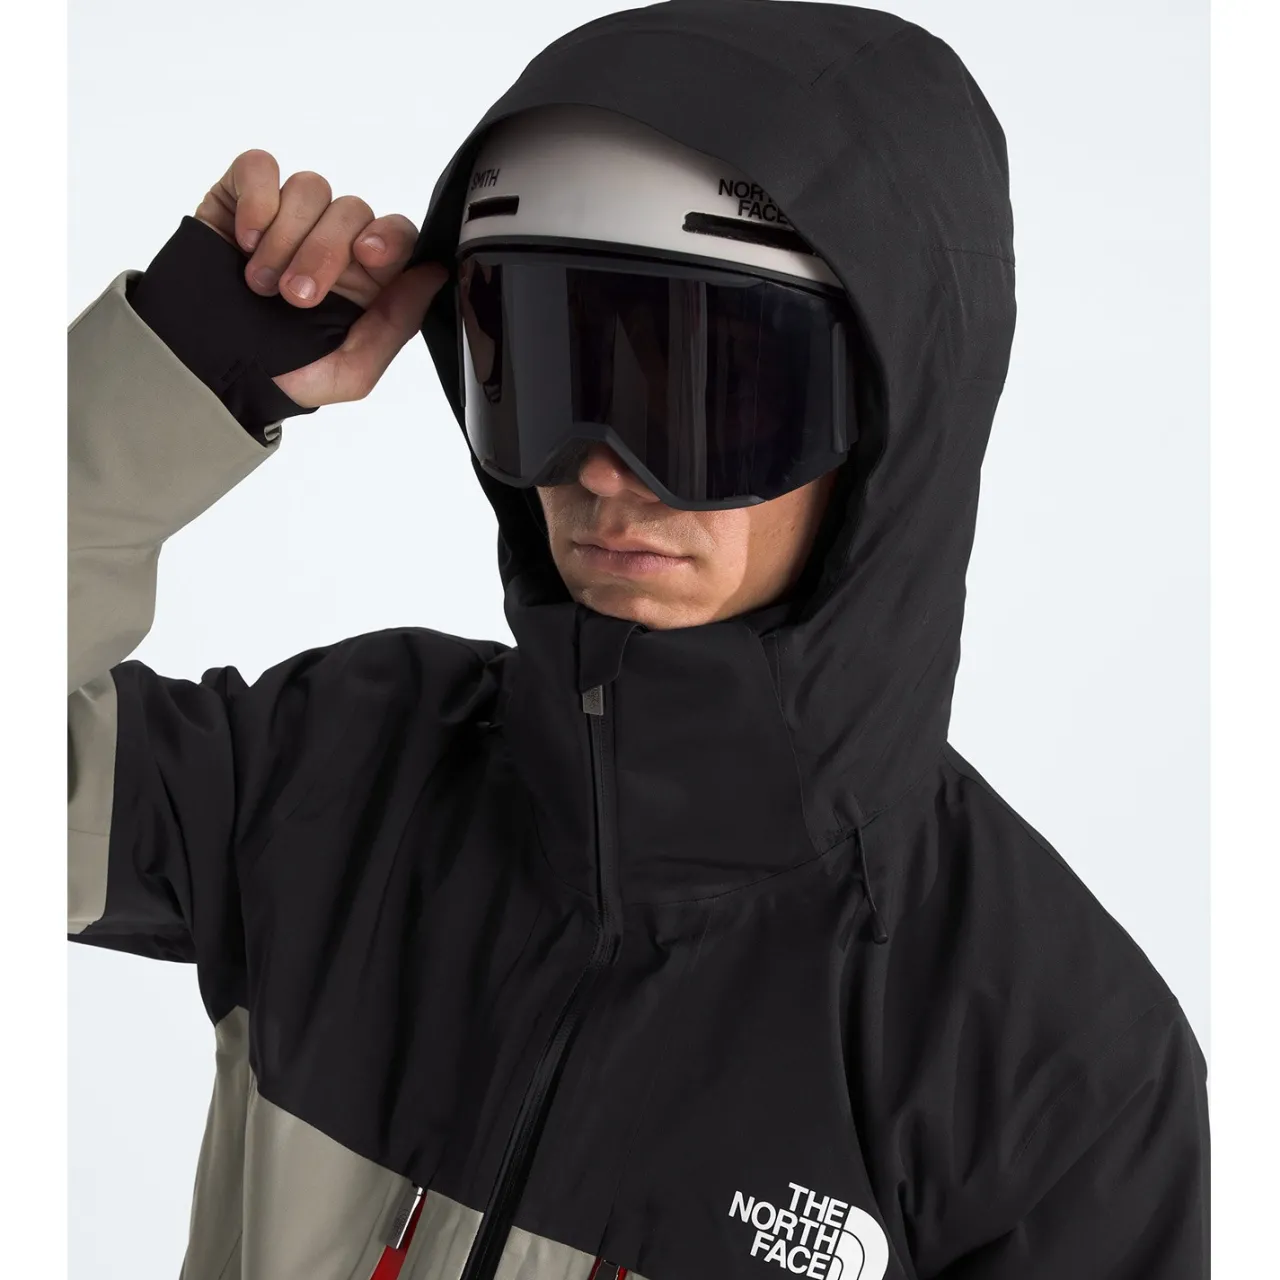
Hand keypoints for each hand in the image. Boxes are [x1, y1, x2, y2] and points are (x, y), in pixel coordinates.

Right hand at [194, 149, 448, 407]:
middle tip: (295, 297)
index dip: (389, 237)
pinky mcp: (241, 196)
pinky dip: (256, 200)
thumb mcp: (350, 370)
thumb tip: (435, 273)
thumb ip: (396, 323)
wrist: (204, 370)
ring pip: (310, 188)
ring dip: (286, 238)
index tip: (368, 255)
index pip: (396, 234)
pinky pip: (260, 167)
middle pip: (351, 209)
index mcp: (366, 279)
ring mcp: (287, 216)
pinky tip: (243, 242)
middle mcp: (331, 241)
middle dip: (324, 252)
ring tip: (260, 284)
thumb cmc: (281, 374)